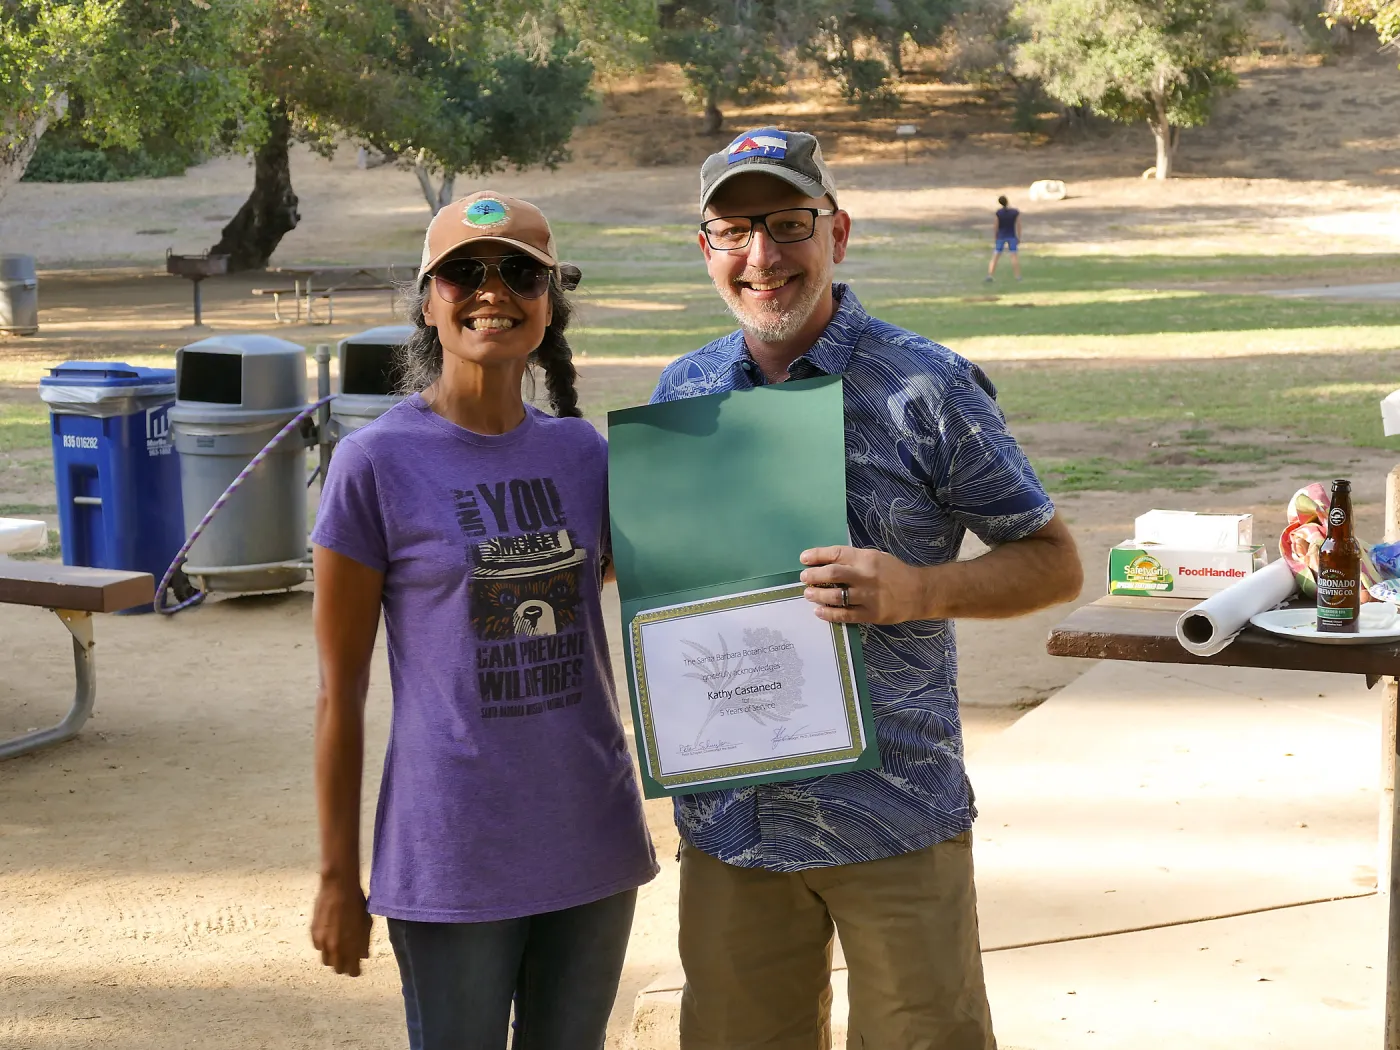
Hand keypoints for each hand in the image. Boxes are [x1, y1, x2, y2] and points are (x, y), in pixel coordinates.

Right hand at [311, 874, 372, 975]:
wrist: (338, 888)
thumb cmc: (357, 903)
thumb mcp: (367, 923)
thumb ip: (364, 943)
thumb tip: (363, 956)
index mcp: (351, 947)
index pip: (352, 972)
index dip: (355, 970)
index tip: (356, 968)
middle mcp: (335, 948)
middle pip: (337, 968)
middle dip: (343, 965)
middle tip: (348, 957)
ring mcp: (322, 942)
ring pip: (326, 960)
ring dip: (333, 957)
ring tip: (339, 947)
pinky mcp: (313, 934)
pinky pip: (318, 947)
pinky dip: (324, 946)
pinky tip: (330, 936)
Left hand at [799, 545, 929, 624]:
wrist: (919, 592)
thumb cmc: (894, 572)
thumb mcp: (876, 557)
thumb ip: (854, 560)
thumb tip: (824, 563)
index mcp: (866, 558)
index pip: (836, 553)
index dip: (816, 555)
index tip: (803, 559)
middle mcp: (866, 576)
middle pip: (833, 574)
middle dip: (813, 576)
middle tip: (804, 578)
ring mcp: (868, 596)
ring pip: (836, 596)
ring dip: (818, 595)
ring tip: (809, 594)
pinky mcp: (871, 614)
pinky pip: (845, 615)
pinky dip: (829, 614)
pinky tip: (819, 611)